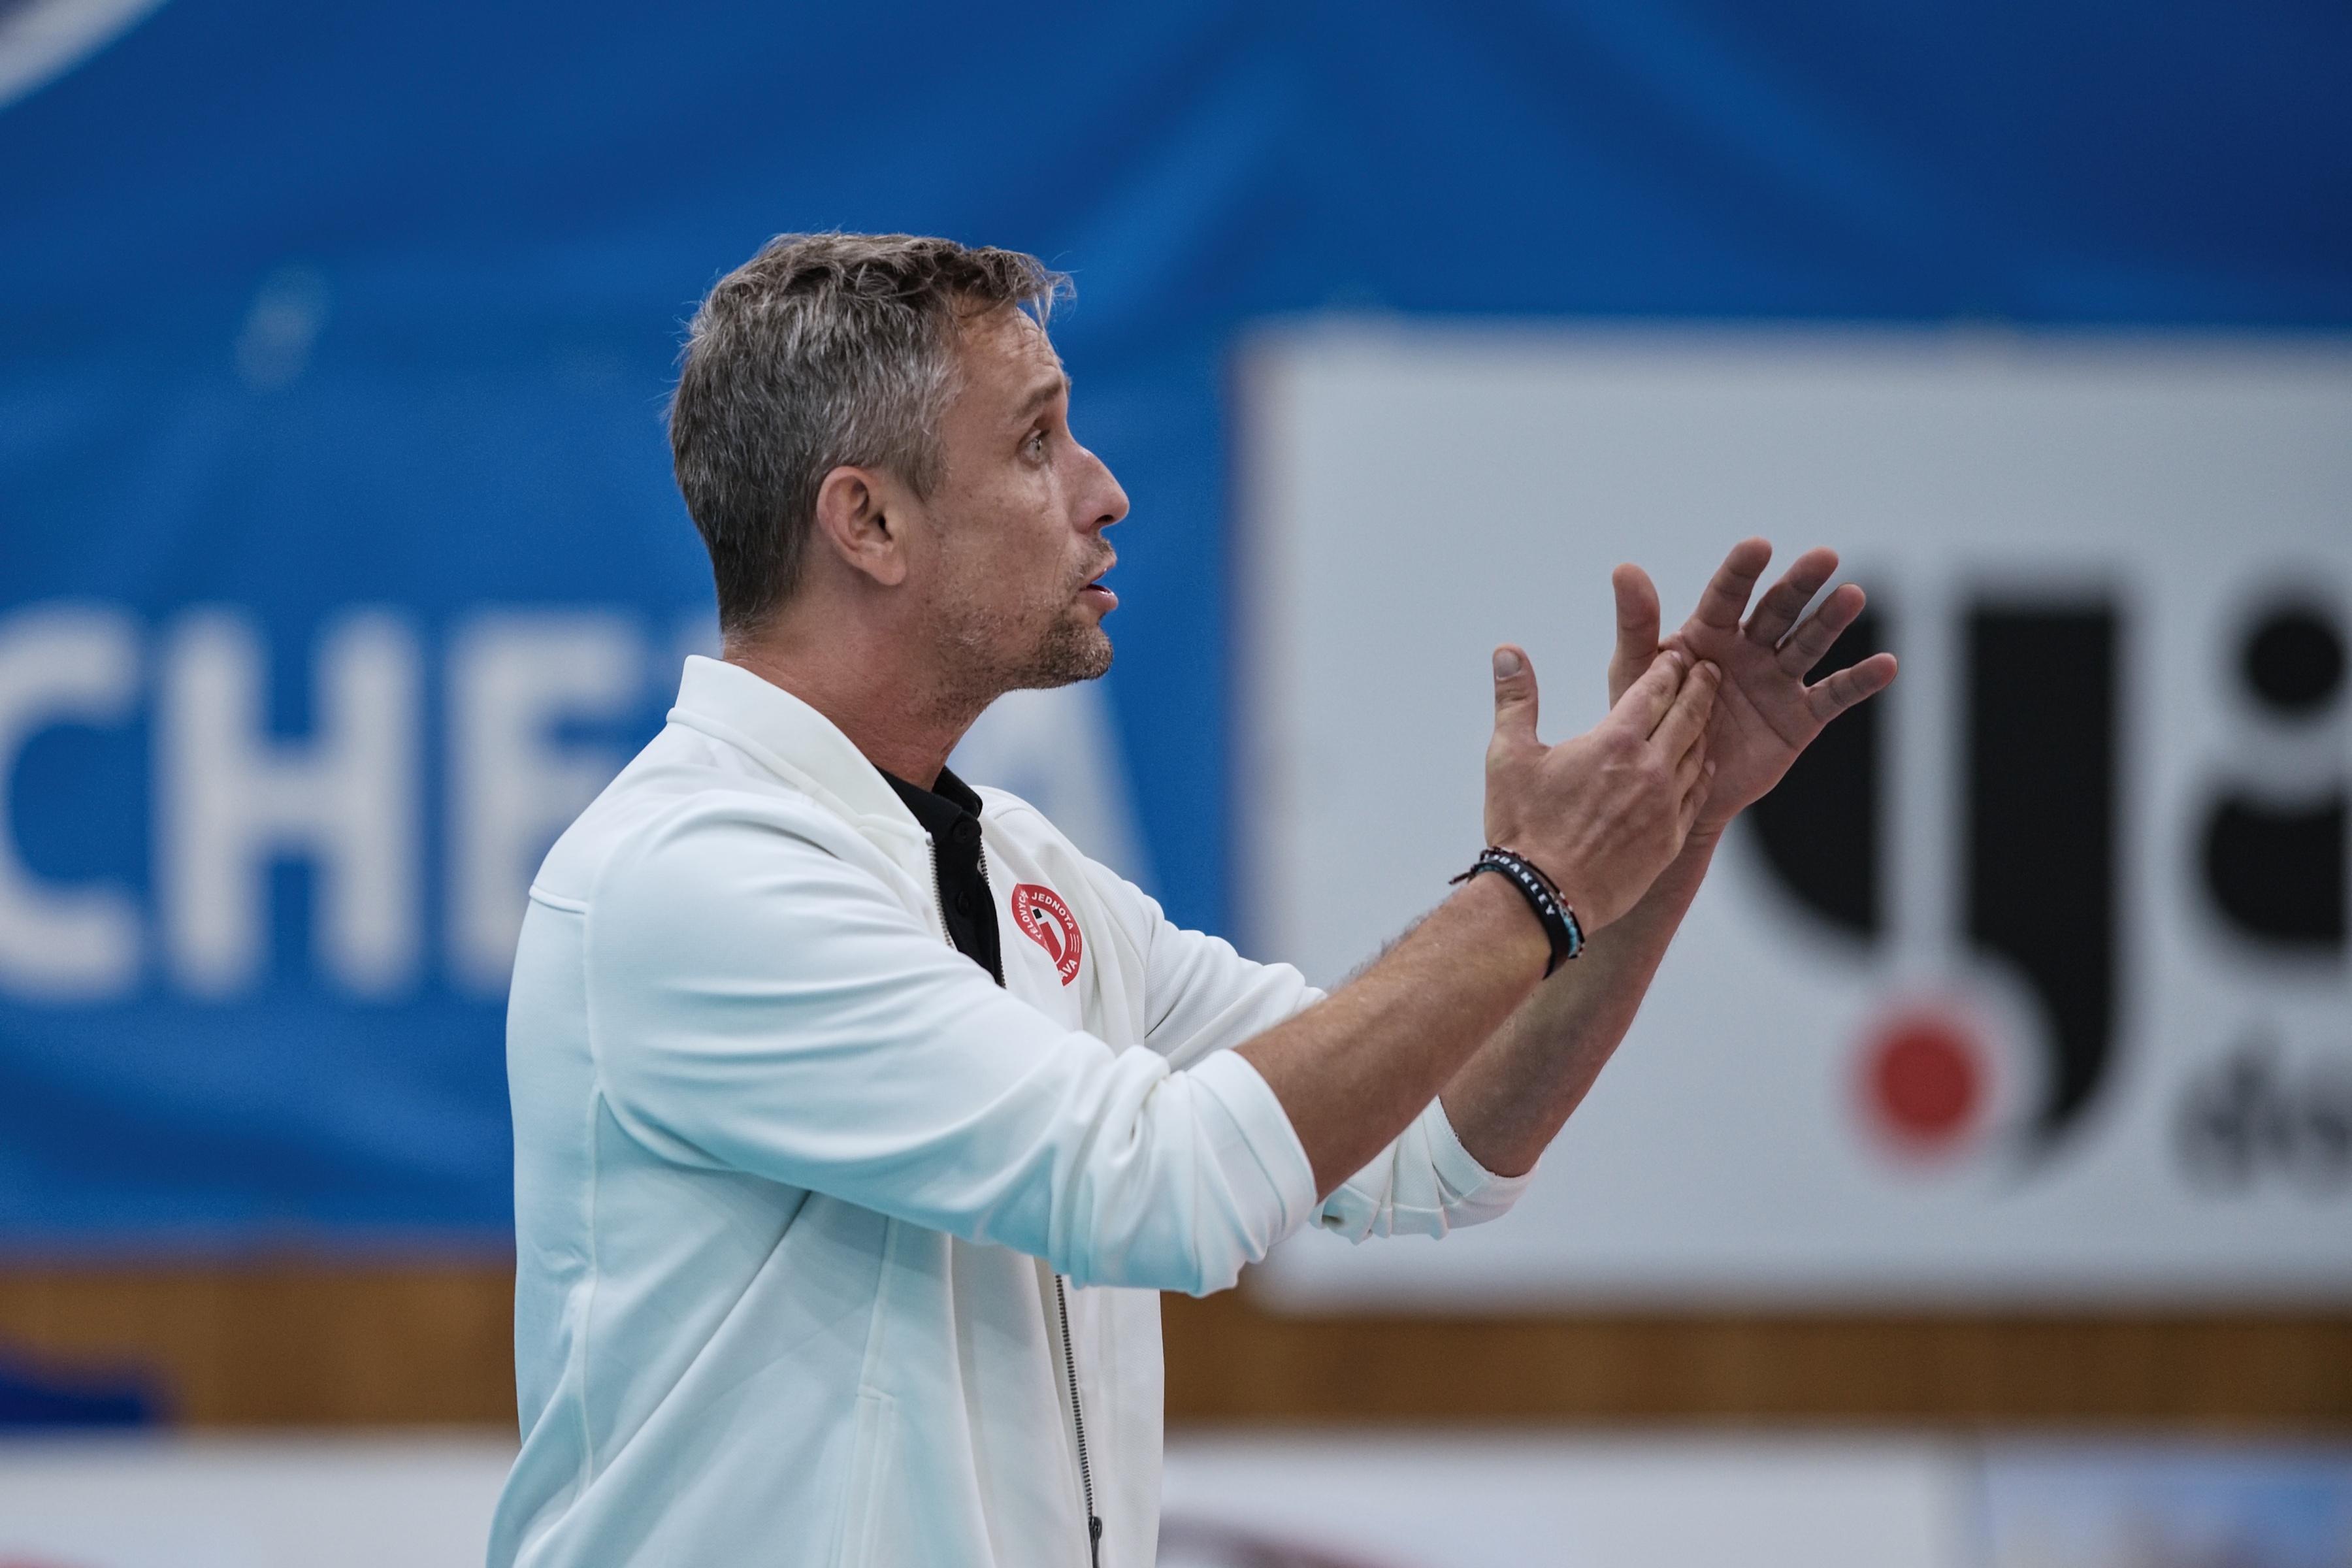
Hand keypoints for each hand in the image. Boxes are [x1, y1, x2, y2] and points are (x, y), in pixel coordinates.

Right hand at [1483, 643, 1718, 932]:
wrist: (1542, 897)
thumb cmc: (1523, 828)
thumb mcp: (1509, 755)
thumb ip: (1515, 698)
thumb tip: (1507, 652)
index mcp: (1614, 742)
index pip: (1653, 691)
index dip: (1667, 668)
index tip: (1677, 655)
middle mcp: (1649, 769)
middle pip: (1687, 716)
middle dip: (1700, 688)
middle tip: (1710, 671)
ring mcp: (1665, 806)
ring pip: (1698, 754)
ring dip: (1704, 728)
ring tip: (1706, 713)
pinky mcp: (1670, 839)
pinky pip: (1698, 796)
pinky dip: (1704, 773)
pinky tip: (1705, 765)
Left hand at [1609, 539, 1896, 839]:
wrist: (1672, 790)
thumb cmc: (1649, 723)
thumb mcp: (1636, 675)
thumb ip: (1636, 625)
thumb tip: (1625, 568)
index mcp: (1708, 634)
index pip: (1726, 596)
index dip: (1741, 572)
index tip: (1757, 547)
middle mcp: (1749, 649)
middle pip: (1777, 610)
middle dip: (1799, 585)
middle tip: (1823, 558)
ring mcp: (1778, 681)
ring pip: (1809, 644)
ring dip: (1831, 621)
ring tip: (1852, 596)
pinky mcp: (1800, 717)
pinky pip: (1833, 695)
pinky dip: (1860, 681)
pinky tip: (1885, 665)